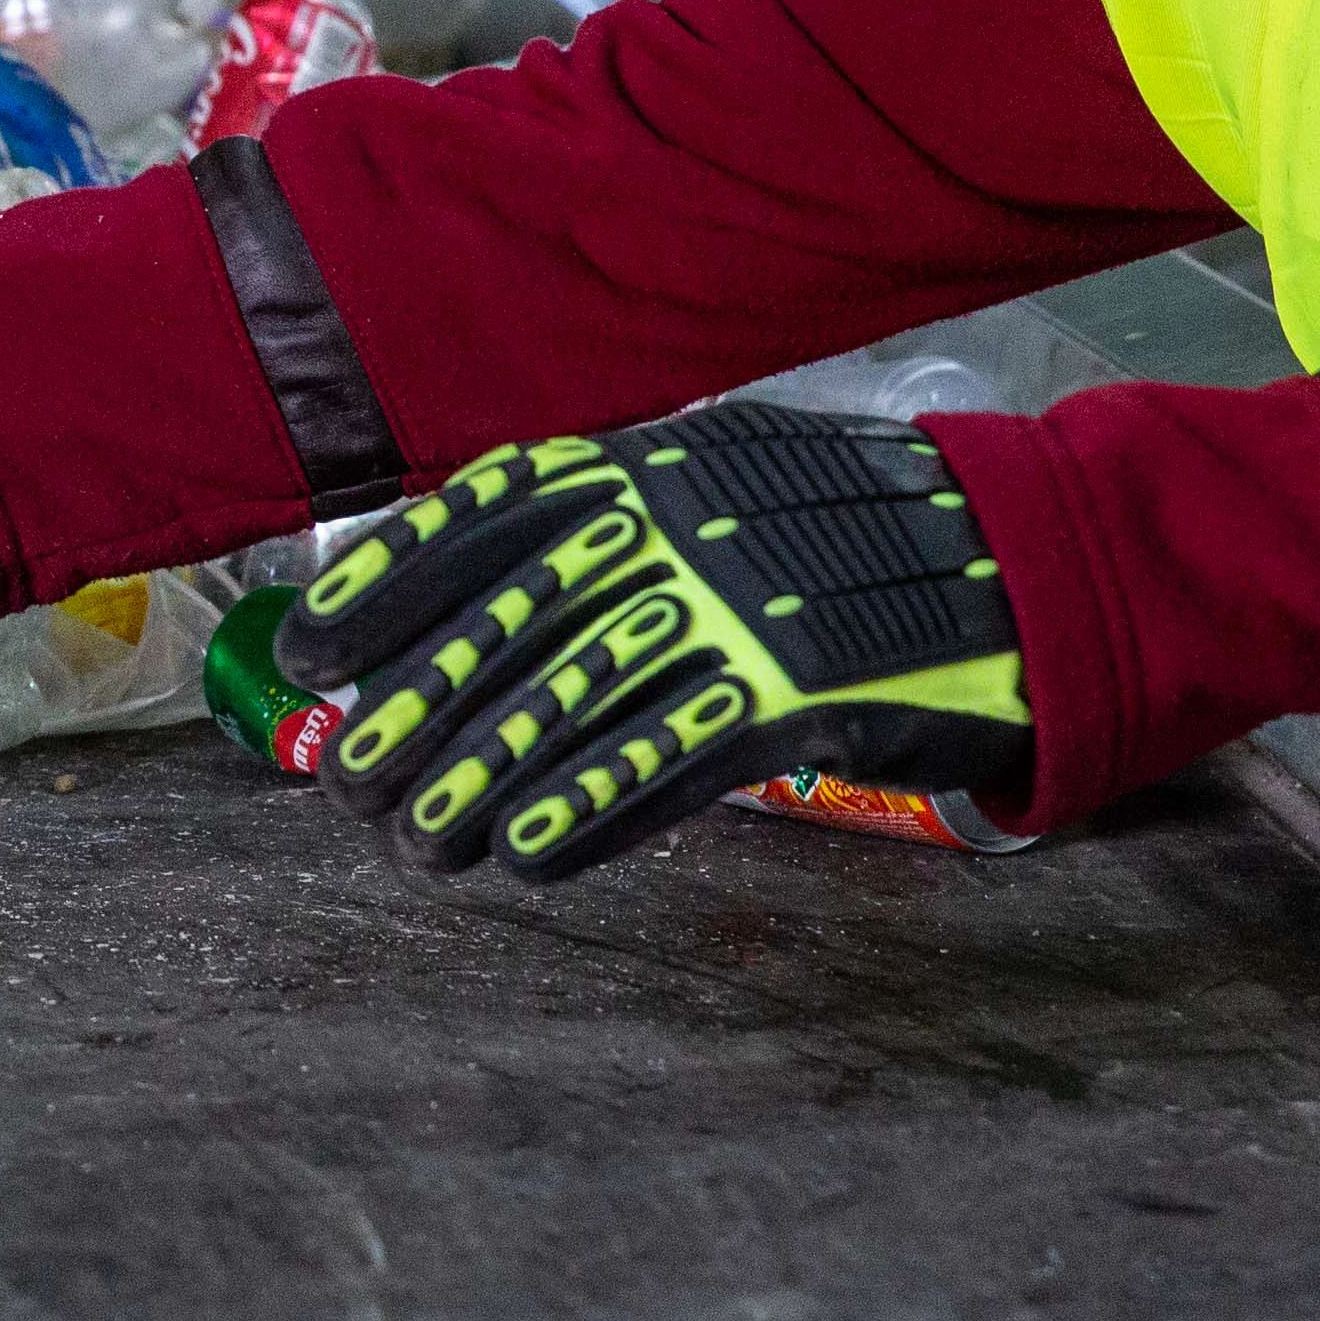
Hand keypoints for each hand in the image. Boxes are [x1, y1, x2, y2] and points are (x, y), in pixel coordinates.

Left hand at [273, 401, 1027, 880]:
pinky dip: (595, 809)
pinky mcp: (801, 691)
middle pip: (514, 625)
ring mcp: (739, 606)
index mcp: (648, 464)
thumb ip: (600, 528)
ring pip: (578, 703)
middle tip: (348, 784)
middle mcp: (679, 523)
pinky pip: (672, 757)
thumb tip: (461, 602)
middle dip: (419, 711)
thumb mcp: (712, 486)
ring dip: (487, 783)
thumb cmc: (838, 534)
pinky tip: (530, 856)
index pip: (482, 518)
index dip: (384, 587)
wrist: (1015, 562)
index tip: (304, 654)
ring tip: (421, 845)